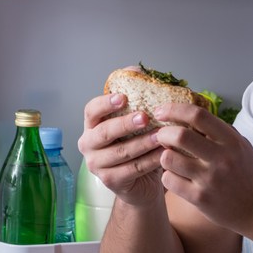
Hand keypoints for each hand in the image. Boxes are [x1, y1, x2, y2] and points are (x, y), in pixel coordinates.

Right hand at [77, 85, 164, 207]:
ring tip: (161, 136)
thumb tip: (141, 70)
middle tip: (145, 117)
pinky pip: (131, 170)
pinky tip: (163, 154)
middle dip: (125, 124)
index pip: (91, 110)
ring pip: (121, 152)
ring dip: (142, 143)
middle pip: (104, 133)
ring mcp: (97, 165)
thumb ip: (136, 93)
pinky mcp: (110, 182)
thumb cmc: (138, 144)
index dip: (105, 103)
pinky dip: (149, 161)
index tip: (122, 97)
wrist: (142, 182)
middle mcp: (89, 144)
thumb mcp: (137, 119)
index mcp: (92, 125)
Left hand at [150, 103, 252, 233]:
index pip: (198, 115)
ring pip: (169, 159)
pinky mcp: (201, 199)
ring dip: (164, 156)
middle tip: (160, 136)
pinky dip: (167, 176)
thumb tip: (191, 113)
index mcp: (231, 141)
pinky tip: (175, 177)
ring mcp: (210, 180)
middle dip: (163, 133)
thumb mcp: (241, 146)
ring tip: (169, 158)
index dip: (174, 109)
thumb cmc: (248, 174)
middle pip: (180, 136)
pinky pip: (170, 181)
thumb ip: (220, 130)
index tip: (161, 111)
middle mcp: (221, 158)